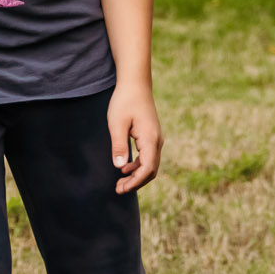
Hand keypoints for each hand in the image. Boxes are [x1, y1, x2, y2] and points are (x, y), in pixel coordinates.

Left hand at [108, 78, 161, 194]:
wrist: (135, 84)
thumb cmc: (124, 101)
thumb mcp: (117, 123)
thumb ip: (119, 145)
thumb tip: (120, 167)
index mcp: (150, 139)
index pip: (147, 168)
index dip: (135, 182)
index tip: (120, 188)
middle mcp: (157, 141)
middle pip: (151, 170)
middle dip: (136, 182)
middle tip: (118, 189)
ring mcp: (156, 138)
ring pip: (150, 164)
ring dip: (137, 175)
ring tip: (120, 182)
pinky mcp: (152, 136)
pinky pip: (148, 157)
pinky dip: (138, 166)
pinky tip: (125, 167)